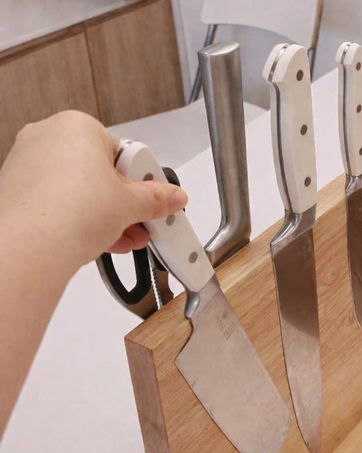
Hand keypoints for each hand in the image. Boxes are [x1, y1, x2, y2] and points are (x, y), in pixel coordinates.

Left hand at [0, 110, 187, 269]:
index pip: (124, 153)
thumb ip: (156, 199)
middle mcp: (48, 139)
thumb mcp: (130, 204)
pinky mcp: (19, 193)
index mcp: (77, 126)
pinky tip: (105, 240)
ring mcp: (29, 166)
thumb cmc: (70, 211)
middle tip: (143, 220)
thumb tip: (172, 197)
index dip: (143, 180)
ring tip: (129, 237)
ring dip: (109, 217)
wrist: (28, 247)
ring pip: (81, 191)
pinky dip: (83, 221)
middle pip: (102, 173)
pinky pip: (61, 203)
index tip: (154, 197)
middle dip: (126, 203)